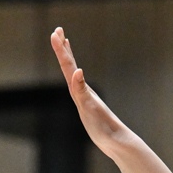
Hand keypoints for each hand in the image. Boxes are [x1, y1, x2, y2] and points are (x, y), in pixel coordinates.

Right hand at [50, 28, 142, 158]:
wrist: (117, 142)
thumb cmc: (104, 127)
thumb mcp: (90, 108)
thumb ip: (82, 90)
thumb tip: (77, 71)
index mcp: (81, 89)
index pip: (68, 65)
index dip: (61, 50)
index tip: (55, 33)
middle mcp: (82, 90)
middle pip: (70, 65)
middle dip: (63, 48)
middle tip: (57, 30)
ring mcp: (84, 97)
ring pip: (73, 73)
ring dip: (68, 58)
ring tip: (65, 44)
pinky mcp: (86, 106)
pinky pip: (77, 86)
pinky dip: (74, 76)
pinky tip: (75, 73)